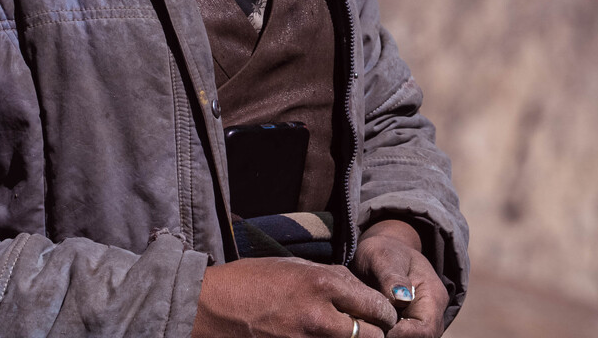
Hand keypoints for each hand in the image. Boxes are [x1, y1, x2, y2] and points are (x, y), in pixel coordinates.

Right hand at [193, 256, 397, 337]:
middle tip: (375, 329)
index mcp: (323, 284)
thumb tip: (360, 292)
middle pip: (372, 335)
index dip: (385, 312)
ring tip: (352, 333)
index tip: (385, 314)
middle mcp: (320, 316)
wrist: (212, 306)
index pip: (375, 305)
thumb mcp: (297, 267)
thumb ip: (332, 279)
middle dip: (377, 332)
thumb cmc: (251, 280)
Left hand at [352, 220, 448, 337]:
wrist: (385, 252)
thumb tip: (401, 299)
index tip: (378, 328)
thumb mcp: (382, 258)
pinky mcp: (410, 329)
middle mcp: (433, 314)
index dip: (401, 335)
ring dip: (389, 337)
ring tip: (370, 326)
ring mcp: (422, 323)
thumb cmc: (383, 253)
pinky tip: (372, 328)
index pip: (426, 330)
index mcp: (433, 296)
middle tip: (370, 329)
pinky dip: (385, 336)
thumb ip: (391, 277)